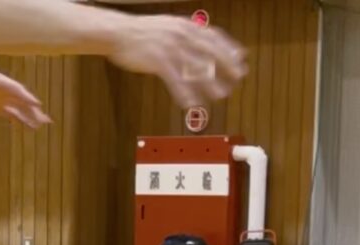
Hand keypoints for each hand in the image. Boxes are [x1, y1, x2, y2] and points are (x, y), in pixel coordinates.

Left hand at [0, 63, 50, 127]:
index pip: (16, 89)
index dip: (26, 96)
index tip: (36, 104)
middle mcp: (4, 90)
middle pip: (22, 99)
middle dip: (33, 109)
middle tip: (44, 118)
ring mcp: (2, 99)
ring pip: (20, 108)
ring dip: (31, 116)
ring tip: (41, 125)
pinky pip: (13, 115)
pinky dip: (22, 121)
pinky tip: (29, 128)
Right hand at [108, 16, 247, 107]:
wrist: (117, 31)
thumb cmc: (143, 32)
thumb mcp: (169, 27)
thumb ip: (187, 35)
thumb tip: (206, 44)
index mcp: (185, 26)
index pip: (214, 36)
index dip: (229, 48)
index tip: (242, 58)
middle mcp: (181, 34)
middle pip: (210, 51)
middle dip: (227, 65)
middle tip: (239, 77)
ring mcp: (170, 47)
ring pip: (195, 68)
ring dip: (210, 83)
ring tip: (221, 95)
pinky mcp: (158, 60)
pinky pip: (176, 80)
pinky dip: (185, 93)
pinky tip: (192, 104)